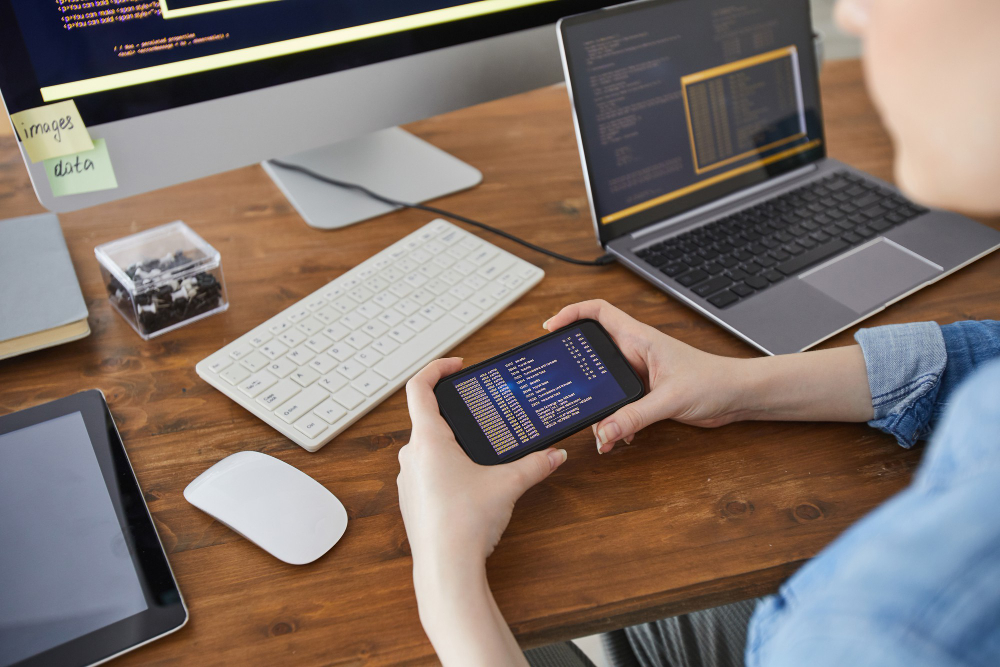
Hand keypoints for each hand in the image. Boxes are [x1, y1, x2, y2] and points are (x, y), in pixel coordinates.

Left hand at [398, 359, 563, 666]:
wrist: (445, 568)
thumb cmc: (466, 522)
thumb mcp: (508, 485)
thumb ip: (535, 465)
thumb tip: (555, 454)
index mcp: (428, 440)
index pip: (420, 387)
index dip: (437, 369)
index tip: (456, 365)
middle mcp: (411, 455)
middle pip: (426, 418)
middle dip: (454, 413)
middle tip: (478, 411)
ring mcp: (408, 479)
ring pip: (425, 448)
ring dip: (449, 443)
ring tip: (478, 451)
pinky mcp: (412, 500)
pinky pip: (425, 472)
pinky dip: (445, 468)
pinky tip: (469, 483)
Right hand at [543, 300, 748, 452]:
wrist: (737, 396)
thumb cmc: (713, 381)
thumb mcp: (669, 399)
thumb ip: (634, 416)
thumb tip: (604, 431)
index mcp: (639, 338)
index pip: (598, 312)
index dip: (571, 314)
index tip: (550, 328)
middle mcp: (636, 352)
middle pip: (593, 350)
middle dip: (576, 368)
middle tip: (561, 382)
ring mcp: (639, 373)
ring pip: (604, 383)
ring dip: (597, 404)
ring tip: (593, 425)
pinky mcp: (646, 393)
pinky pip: (619, 403)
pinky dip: (614, 420)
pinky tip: (617, 436)